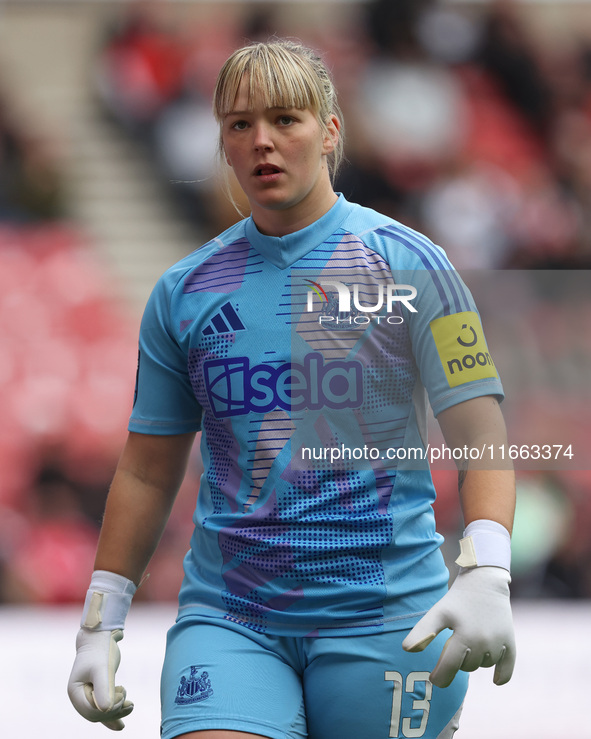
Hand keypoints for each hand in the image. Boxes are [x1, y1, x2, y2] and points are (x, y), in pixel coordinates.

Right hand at [68, 627, 133, 729]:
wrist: (101, 636)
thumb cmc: (100, 650)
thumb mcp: (102, 668)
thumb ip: (103, 688)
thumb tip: (107, 710)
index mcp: (75, 692)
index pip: (90, 712)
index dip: (108, 710)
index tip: (121, 696)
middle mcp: (80, 696)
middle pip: (97, 715)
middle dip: (114, 711)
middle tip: (128, 700)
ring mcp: (88, 694)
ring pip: (102, 713)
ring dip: (117, 712)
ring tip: (131, 705)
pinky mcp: (98, 691)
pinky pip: (104, 708)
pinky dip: (114, 714)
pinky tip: (122, 725)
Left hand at [402, 566, 515, 687]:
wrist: (485, 582)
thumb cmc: (457, 599)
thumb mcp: (438, 612)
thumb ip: (423, 631)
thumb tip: (406, 650)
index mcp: (464, 636)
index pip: (449, 667)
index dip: (440, 677)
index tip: (433, 679)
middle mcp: (483, 642)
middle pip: (466, 667)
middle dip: (458, 660)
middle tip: (455, 642)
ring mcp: (499, 643)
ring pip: (483, 665)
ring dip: (475, 659)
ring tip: (471, 639)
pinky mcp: (510, 642)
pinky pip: (507, 669)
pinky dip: (501, 675)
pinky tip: (495, 680)